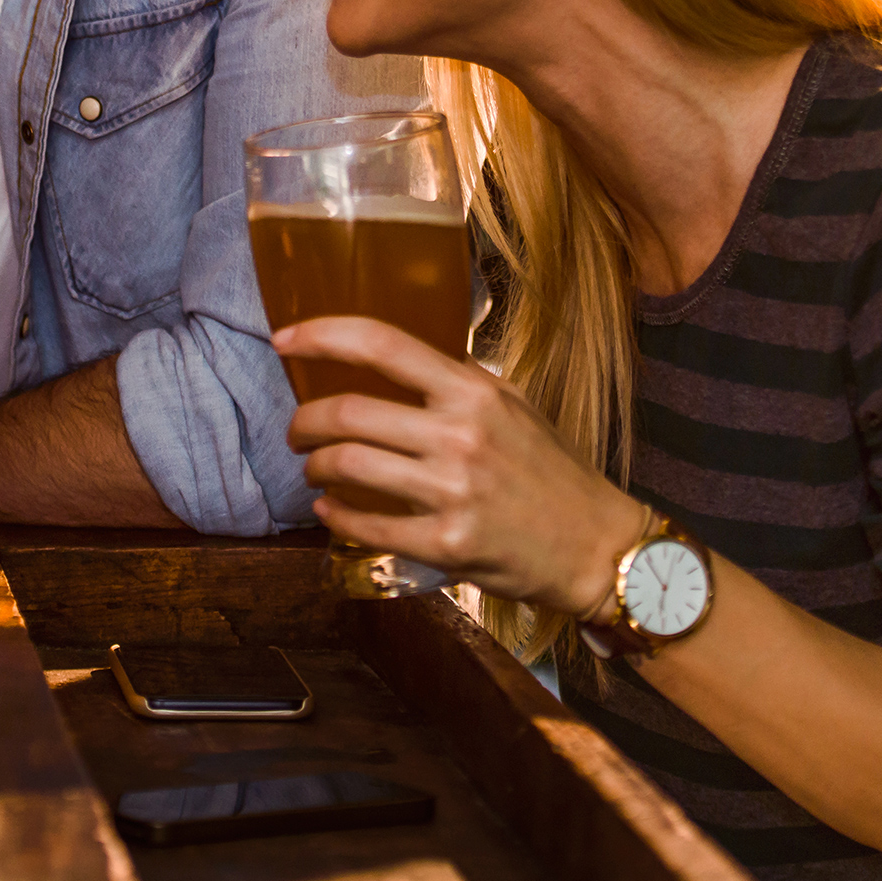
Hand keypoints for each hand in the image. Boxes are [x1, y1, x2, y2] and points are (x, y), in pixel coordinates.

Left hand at [274, 317, 646, 618]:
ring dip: (315, 469)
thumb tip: (389, 363)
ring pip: (347, 467)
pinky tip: (332, 513)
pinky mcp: (448, 545)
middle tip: (296, 432)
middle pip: (347, 412)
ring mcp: (453, 491)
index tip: (284, 338)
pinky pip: (366, 527)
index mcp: (473, 391)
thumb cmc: (551, 471)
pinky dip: (337, 518)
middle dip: (303, 423)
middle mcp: (460, 435)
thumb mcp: (511, 405)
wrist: (597, 545)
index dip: (321, 335)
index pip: (381, 344)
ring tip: (316, 471)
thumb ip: (455, 384)